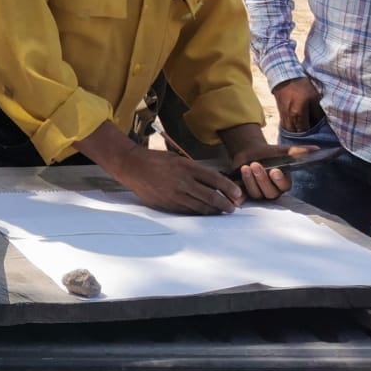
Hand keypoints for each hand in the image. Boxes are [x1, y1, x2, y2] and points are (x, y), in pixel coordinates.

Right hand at [108, 144, 245, 214]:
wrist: (132, 166)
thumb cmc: (155, 160)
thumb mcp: (176, 159)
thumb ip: (192, 170)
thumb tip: (212, 182)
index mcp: (186, 166)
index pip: (214, 179)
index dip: (229, 188)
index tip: (237, 194)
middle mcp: (182, 181)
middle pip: (211, 196)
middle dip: (226, 203)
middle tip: (233, 207)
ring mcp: (175, 194)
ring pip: (201, 206)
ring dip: (214, 210)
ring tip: (222, 211)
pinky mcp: (168, 204)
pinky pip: (188, 210)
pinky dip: (199, 212)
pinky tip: (205, 212)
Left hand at [220, 134, 302, 200]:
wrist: (250, 153)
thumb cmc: (270, 154)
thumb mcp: (282, 151)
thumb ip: (298, 152)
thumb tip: (318, 149)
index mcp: (284, 184)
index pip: (284, 186)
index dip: (279, 180)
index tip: (275, 170)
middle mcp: (273, 191)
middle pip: (270, 192)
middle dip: (262, 179)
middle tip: (256, 165)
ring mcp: (259, 194)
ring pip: (256, 193)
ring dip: (250, 180)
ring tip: (246, 167)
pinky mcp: (246, 193)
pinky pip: (243, 196)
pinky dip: (238, 194)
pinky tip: (236, 184)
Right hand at [272, 75, 322, 132]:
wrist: (285, 78)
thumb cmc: (302, 87)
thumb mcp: (314, 98)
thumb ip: (317, 113)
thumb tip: (321, 125)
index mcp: (298, 114)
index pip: (305, 131)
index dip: (312, 135)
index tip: (318, 136)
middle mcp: (289, 117)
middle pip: (296, 134)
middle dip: (303, 137)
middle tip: (311, 137)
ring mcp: (283, 116)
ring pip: (289, 131)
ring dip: (296, 134)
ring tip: (304, 134)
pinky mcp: (280, 113)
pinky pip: (285, 126)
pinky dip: (291, 129)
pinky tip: (296, 129)